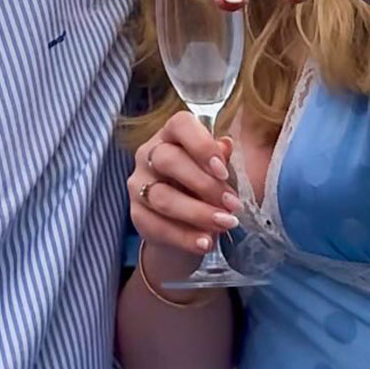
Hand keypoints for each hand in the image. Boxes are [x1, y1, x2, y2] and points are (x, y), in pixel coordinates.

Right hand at [130, 111, 239, 265]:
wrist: (183, 229)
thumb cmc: (203, 189)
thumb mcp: (217, 173)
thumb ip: (221, 159)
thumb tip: (226, 145)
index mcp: (171, 135)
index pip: (181, 125)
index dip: (202, 145)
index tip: (223, 171)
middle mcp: (148, 155)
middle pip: (169, 160)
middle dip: (205, 184)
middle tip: (233, 205)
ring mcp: (138, 185)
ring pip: (162, 197)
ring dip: (198, 213)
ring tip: (225, 224)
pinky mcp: (136, 215)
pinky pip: (158, 226)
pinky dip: (185, 237)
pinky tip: (206, 243)